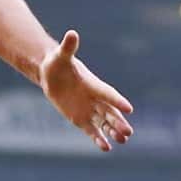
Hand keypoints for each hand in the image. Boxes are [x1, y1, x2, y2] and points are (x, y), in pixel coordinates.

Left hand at [40, 29, 133, 151]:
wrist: (50, 74)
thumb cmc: (57, 63)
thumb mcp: (60, 56)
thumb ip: (68, 47)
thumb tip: (72, 33)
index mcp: (93, 84)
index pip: (107, 93)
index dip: (117, 100)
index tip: (129, 108)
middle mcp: (94, 99)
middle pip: (110, 112)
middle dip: (118, 122)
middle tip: (129, 132)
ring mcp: (89, 110)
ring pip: (104, 123)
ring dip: (113, 131)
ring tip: (122, 140)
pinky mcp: (80, 119)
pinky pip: (91, 130)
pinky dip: (98, 138)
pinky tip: (106, 148)